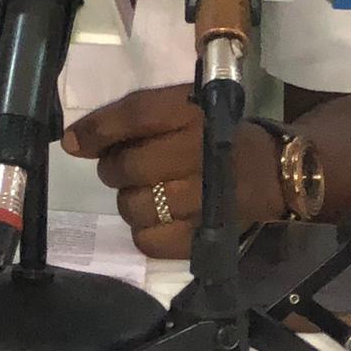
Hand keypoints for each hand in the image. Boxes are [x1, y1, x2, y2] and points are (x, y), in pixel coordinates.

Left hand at [62, 85, 284, 259]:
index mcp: (198, 114)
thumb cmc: (220, 135)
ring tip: (148, 192)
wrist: (278, 174)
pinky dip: (146, 231)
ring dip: (130, 200)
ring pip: (135, 205)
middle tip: (123, 167)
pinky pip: (150, 240)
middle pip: (130, 165)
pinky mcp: (207, 236)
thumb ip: (134, 119)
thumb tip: (74, 142)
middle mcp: (202, 153)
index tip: (72, 141)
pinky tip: (161, 217)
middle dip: (113, 168)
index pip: (138, 115)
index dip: (98, 128)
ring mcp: (206, 199)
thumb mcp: (188, 109)